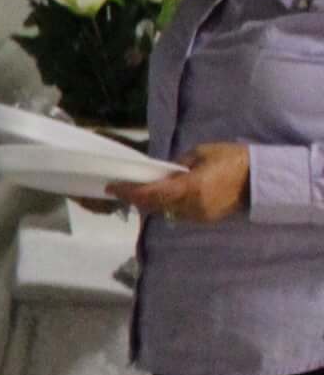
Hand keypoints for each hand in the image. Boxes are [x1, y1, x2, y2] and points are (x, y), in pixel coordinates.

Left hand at [111, 140, 248, 222]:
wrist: (261, 179)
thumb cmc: (232, 160)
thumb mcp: (201, 154)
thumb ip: (177, 166)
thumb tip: (161, 173)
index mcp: (190, 187)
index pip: (151, 194)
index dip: (129, 192)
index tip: (112, 188)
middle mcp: (191, 206)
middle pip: (154, 206)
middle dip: (137, 198)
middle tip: (122, 188)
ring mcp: (198, 216)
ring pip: (165, 212)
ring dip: (152, 203)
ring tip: (141, 191)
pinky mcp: (205, 220)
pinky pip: (178, 214)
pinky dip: (168, 206)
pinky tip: (165, 197)